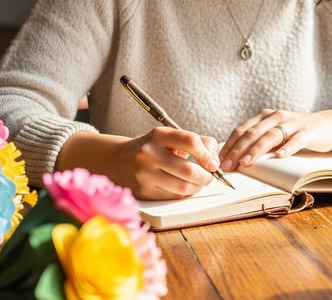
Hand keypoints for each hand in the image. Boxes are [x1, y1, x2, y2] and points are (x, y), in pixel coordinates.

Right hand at [58, 128, 220, 199]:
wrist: (117, 160)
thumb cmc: (152, 148)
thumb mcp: (170, 138)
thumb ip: (197, 142)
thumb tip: (214, 159)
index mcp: (159, 135)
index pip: (191, 142)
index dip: (207, 155)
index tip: (213, 164)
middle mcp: (149, 153)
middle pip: (189, 170)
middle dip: (205, 177)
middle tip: (208, 177)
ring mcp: (144, 174)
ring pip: (183, 188)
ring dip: (197, 188)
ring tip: (198, 183)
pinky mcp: (144, 191)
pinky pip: (173, 196)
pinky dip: (184, 194)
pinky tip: (184, 188)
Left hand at [218, 108, 331, 170]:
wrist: (327, 124)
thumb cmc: (297, 132)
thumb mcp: (276, 133)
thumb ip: (259, 140)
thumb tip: (235, 158)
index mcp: (265, 116)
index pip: (242, 130)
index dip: (230, 145)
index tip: (219, 160)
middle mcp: (276, 116)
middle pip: (253, 133)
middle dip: (238, 150)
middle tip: (228, 165)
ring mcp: (293, 123)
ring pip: (271, 136)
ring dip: (257, 150)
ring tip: (247, 163)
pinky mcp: (308, 132)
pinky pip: (295, 140)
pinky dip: (287, 148)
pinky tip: (279, 156)